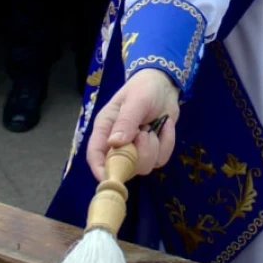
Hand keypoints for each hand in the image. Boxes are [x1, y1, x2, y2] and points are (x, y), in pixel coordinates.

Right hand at [86, 68, 179, 182]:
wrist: (164, 85)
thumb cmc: (144, 88)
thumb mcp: (135, 100)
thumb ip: (126, 121)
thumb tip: (114, 143)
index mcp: (105, 128)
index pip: (95, 154)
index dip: (100, 169)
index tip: (111, 178)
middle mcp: (117, 143)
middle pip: (122, 167)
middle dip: (138, 154)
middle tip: (145, 132)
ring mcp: (135, 150)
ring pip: (143, 166)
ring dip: (153, 147)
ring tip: (153, 127)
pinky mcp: (152, 151)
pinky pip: (160, 160)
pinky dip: (167, 143)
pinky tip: (165, 126)